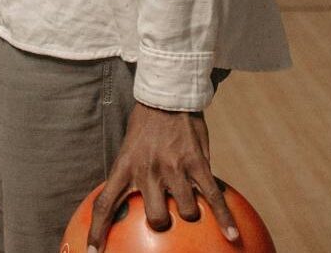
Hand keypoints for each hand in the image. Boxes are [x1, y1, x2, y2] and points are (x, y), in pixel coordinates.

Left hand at [85, 103, 240, 251]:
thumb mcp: (128, 150)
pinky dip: (223, 219)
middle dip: (162, 223)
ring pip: (186, 211)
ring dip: (189, 213)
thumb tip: (132, 205)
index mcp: (124, 168)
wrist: (167, 96)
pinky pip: (213, 197)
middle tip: (165, 216)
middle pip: (156, 218)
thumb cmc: (146, 127)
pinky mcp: (197, 163)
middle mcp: (147, 171)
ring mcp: (174, 168)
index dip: (99, 232)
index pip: (105, 205)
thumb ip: (132, 177)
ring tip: (190, 206)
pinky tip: (231, 235)